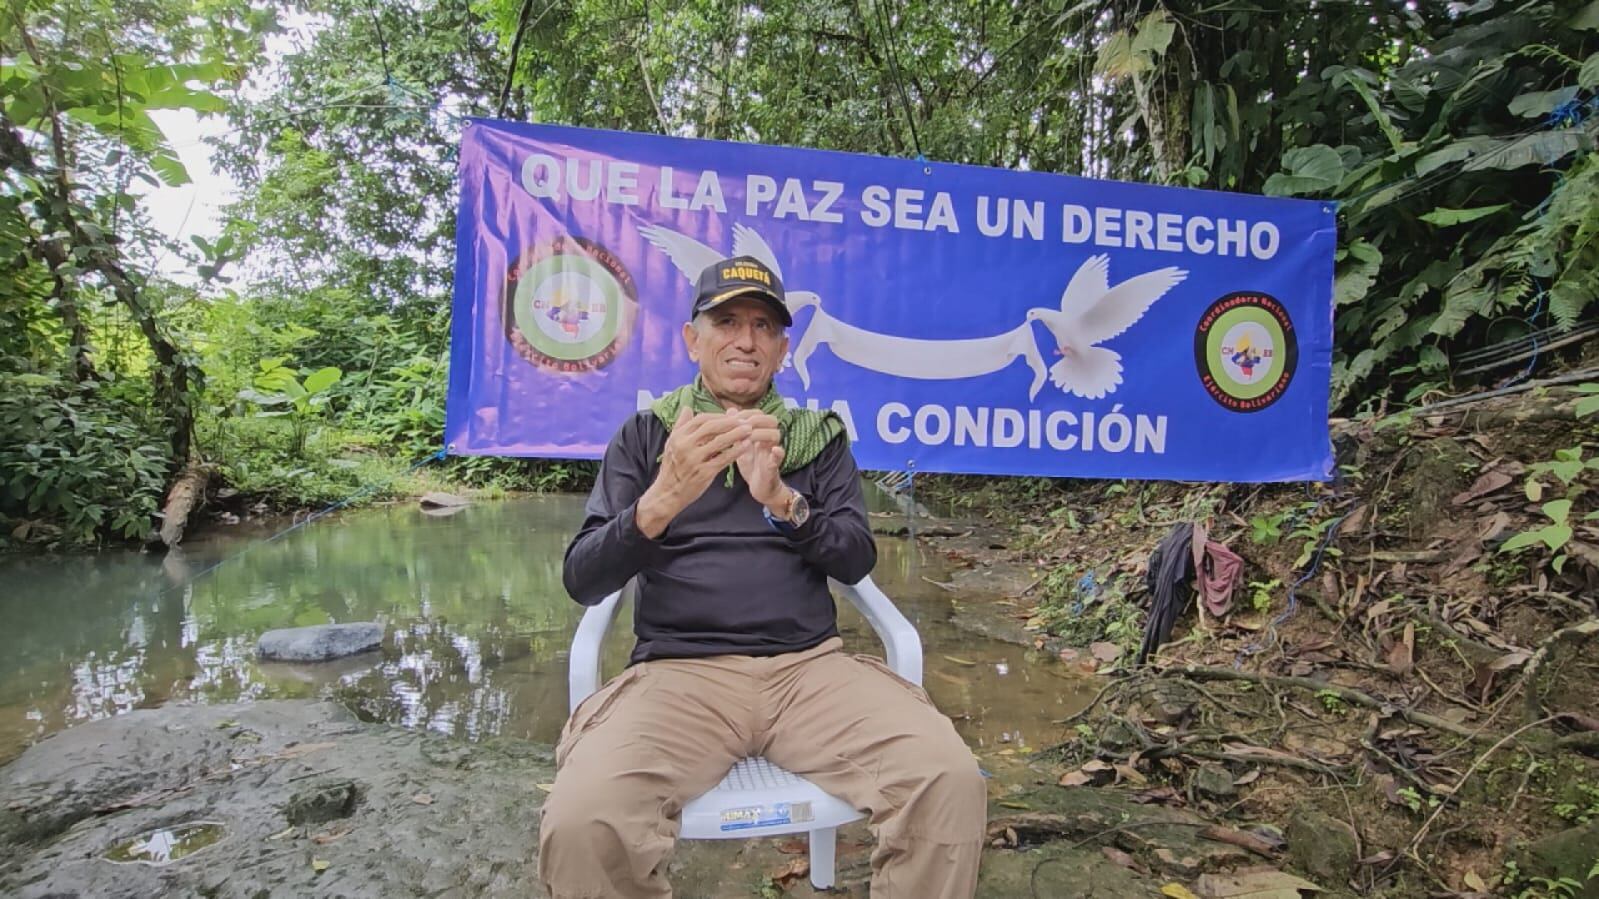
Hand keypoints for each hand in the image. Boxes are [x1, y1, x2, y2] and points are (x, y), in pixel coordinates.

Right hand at [636, 408, 752, 536]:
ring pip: (719, 442)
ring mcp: (694, 460)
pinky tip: (745, 446)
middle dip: (730, 422)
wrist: (668, 493)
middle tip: (745, 421)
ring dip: (737, 434)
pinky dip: (736, 451)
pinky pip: (723, 459)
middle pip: (712, 427)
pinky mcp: (703, 473)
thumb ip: (680, 425)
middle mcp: (685, 446)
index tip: (731, 416)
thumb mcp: (671, 444)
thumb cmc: (672, 468)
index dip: (718, 416)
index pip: (701, 419)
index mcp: (678, 437)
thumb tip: (687, 408)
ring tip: (749, 430)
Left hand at [726, 409, 786, 508]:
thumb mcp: (740, 445)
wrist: (760, 488)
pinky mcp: (774, 467)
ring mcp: (772, 452)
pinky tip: (774, 450)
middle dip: (754, 420)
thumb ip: (736, 429)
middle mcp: (769, 440)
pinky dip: (778, 453)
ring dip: (761, 433)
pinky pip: (779, 457)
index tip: (732, 418)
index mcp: (761, 432)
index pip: (759, 414)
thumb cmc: (751, 465)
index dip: (746, 413)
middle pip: (770, 420)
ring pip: (775, 435)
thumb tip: (730, 410)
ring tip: (747, 437)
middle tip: (739, 425)